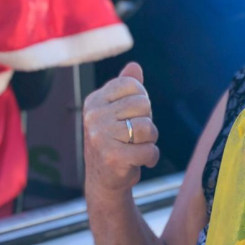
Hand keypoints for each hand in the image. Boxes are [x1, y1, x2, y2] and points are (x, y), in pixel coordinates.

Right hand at [83, 62, 159, 194]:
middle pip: (144, 105)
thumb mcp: (117, 111)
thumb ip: (126, 87)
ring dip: (150, 141)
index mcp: (94, 101)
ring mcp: (101, 137)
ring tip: (136, 147)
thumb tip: (134, 66)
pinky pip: (150, 150)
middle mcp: (93, 116)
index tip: (131, 115)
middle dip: (147, 122)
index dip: (142, 101)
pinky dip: (151, 157)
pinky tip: (139, 161)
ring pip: (148, 128)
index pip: (133, 85)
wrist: (104, 179)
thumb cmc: (116, 140)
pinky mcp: (113, 157)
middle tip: (133, 135)